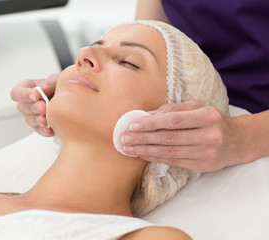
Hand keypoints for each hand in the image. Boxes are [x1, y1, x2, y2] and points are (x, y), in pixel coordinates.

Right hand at [10, 73, 58, 136]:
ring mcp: (32, 116)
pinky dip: (44, 130)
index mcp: (27, 89)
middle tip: (43, 108)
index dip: (23, 95)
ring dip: (38, 120)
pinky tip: (50, 129)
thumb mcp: (56, 81)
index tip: (36, 96)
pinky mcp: (40, 126)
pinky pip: (39, 130)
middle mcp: (27, 103)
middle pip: (22, 108)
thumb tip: (40, 90)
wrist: (71, 98)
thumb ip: (47, 84)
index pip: (16, 93)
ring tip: (47, 120)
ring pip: (29, 120)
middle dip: (33, 108)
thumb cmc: (60, 87)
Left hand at [121, 101, 246, 171]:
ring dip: (145, 150)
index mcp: (207, 116)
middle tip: (124, 139)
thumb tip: (146, 115)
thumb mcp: (197, 108)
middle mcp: (208, 135)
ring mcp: (206, 153)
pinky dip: (156, 158)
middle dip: (143, 138)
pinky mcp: (202, 166)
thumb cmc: (212, 120)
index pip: (173, 121)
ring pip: (169, 152)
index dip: (151, 123)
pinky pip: (174, 161)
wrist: (237, 141)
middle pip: (169, 138)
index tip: (133, 125)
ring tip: (128, 149)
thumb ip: (172, 109)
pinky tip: (142, 155)